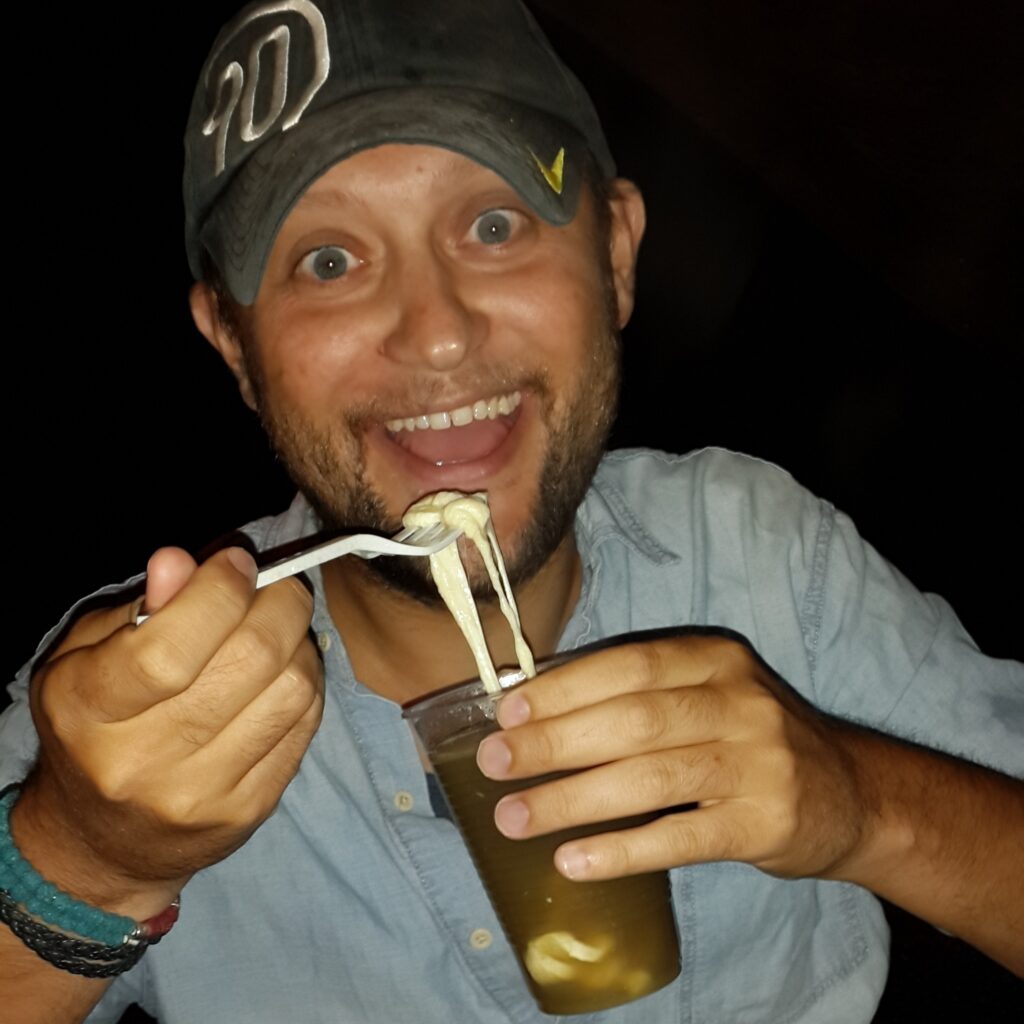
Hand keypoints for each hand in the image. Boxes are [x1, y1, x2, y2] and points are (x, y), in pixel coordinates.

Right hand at [14, 546, 322, 913]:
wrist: (105, 843)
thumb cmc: (94, 727)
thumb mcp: (88, 657)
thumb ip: (139, 607)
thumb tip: (182, 561)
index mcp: (85, 709)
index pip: (170, 647)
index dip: (219, 591)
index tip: (237, 562)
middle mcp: (140, 761)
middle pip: (249, 659)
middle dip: (279, 602)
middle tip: (276, 584)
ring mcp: (201, 794)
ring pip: (291, 688)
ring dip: (299, 642)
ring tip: (280, 627)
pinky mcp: (249, 810)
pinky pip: (305, 724)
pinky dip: (307, 683)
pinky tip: (284, 671)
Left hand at [475, 630, 868, 883]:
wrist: (848, 793)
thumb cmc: (746, 739)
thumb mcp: (706, 695)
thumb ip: (637, 695)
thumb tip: (532, 709)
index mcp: (714, 659)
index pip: (630, 664)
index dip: (565, 687)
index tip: (506, 711)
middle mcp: (739, 702)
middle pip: (634, 719)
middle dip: (554, 741)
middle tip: (495, 763)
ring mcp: (756, 763)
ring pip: (650, 777)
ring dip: (573, 800)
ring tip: (515, 818)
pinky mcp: (764, 824)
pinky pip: (681, 838)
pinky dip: (622, 851)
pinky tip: (574, 861)